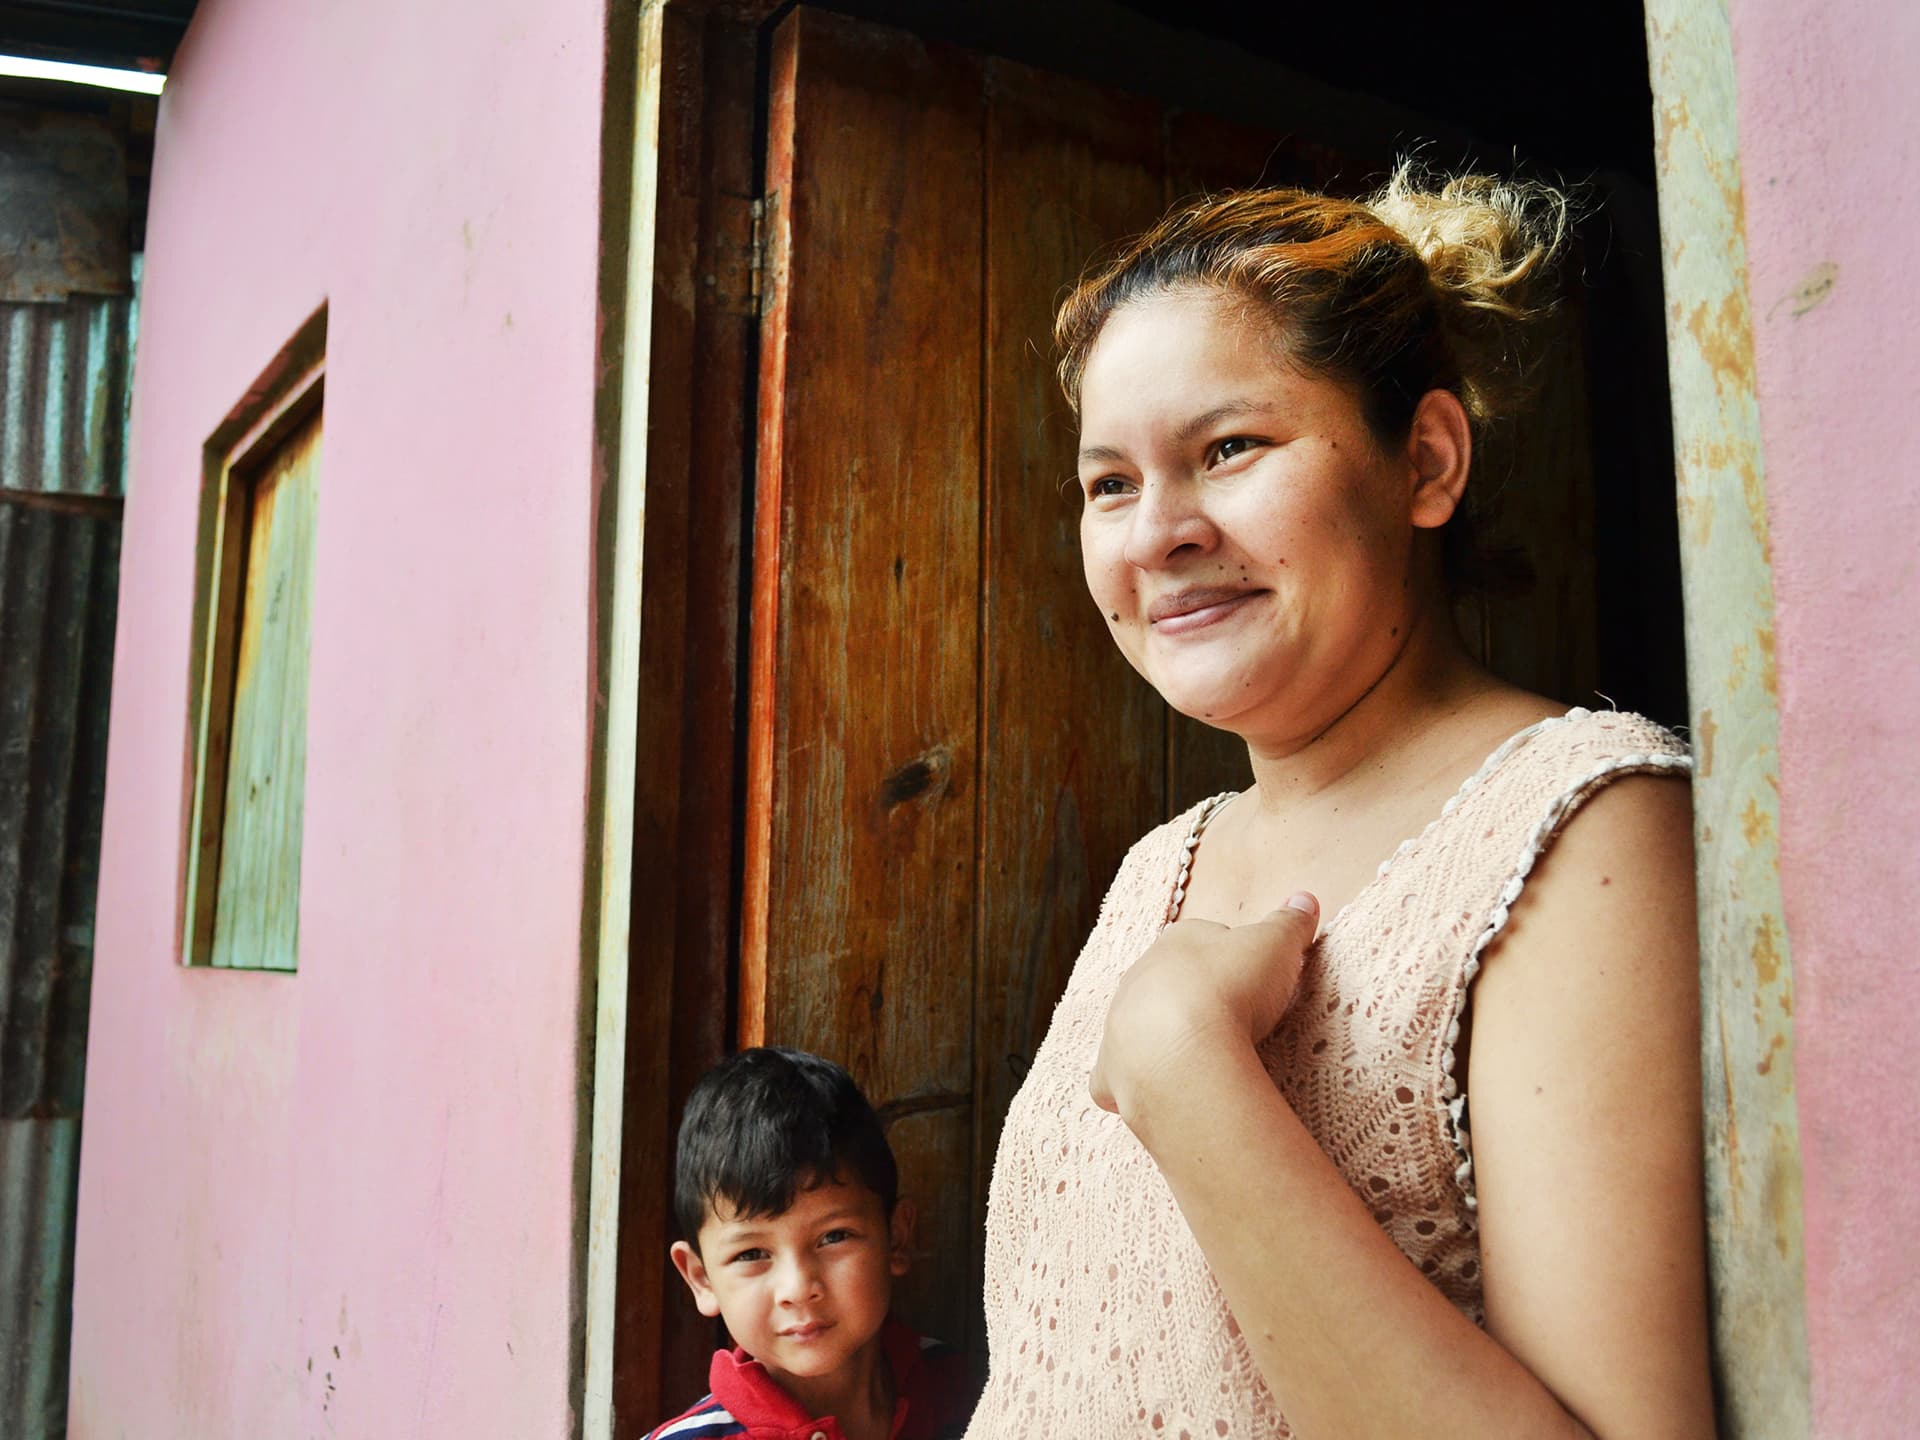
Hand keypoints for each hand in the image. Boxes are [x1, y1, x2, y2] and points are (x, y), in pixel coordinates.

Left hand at [1090, 893, 1319, 1120]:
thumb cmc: (1230, 991)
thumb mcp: (1276, 946)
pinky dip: (1131, 1084)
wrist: (1183, 1051)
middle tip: (1232, 1022)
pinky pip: (1114, 1077)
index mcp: (1176, 942)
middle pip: (1168, 983)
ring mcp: (1118, 1025)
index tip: (1256, 980)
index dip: (1233, 959)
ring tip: (1202, 1058)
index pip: (1204, 940)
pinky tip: (1157, 1091)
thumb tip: (1305, 898)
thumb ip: (1290, 922)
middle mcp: (1138, 978)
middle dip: (1194, 997)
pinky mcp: (1110, 1073)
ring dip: (1163, 1038)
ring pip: (1138, 1026)